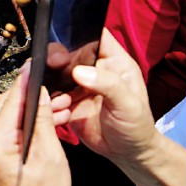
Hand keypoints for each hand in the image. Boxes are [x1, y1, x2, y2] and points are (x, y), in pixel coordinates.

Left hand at [0, 63, 68, 185]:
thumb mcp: (50, 158)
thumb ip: (43, 121)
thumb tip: (40, 93)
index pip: (12, 100)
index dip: (27, 80)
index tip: (37, 62)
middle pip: (7, 104)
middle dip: (30, 93)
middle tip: (52, 81)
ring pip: (7, 114)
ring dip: (28, 107)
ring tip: (55, 102)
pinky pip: (6, 127)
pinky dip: (23, 121)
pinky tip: (43, 119)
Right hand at [59, 29, 157, 167]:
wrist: (125, 153)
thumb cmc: (136, 125)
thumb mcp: (128, 104)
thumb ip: (108, 85)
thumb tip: (79, 71)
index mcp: (113, 62)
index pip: (96, 36)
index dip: (81, 33)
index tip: (66, 39)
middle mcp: (93, 69)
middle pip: (69, 52)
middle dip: (57, 59)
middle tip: (52, 67)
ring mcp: (78, 85)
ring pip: (55, 73)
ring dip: (50, 84)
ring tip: (58, 100)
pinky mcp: (66, 100)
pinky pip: (50, 95)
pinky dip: (49, 102)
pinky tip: (57, 111)